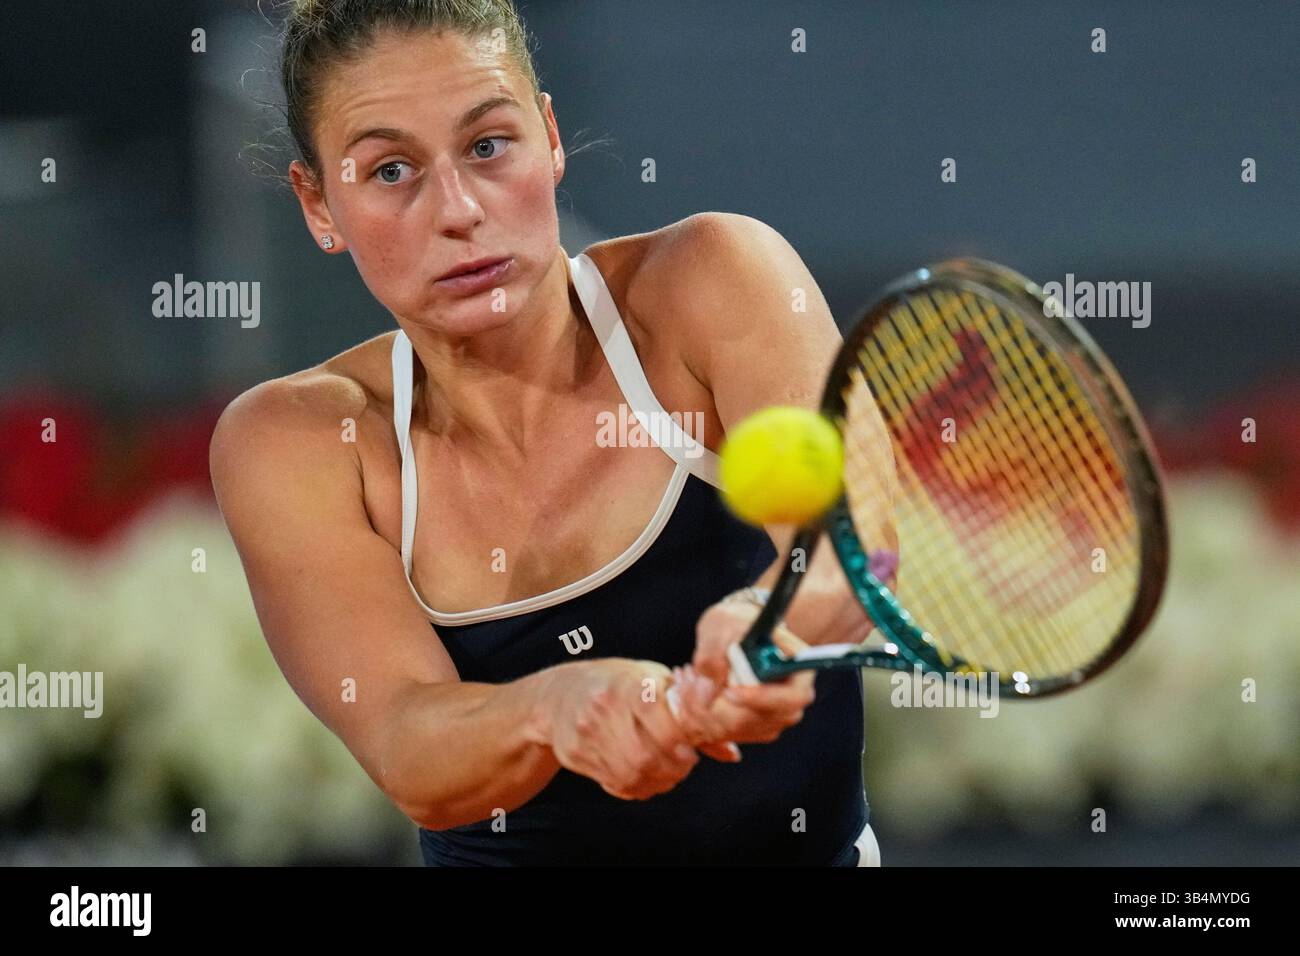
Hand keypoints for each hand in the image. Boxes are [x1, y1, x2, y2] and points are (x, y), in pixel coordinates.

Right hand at [541, 658, 699, 800]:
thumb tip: (731, 753)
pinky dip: (636, 787)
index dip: (684, 746)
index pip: (663, 725)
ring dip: (657, 782)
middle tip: (684, 766)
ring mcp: (585, 733)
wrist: (557, 694)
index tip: (692, 751)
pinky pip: (613, 782)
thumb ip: (689, 714)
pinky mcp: (575, 754)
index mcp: (627, 684)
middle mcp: (603, 708)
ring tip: (667, 774)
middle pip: (646, 756)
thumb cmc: (615, 683)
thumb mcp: (652, 682)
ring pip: (630, 774)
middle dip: (672, 769)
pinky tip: (645, 778)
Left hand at [669, 599, 815, 751]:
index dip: (761, 698)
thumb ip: (716, 653)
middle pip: (761, 720)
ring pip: (736, 729)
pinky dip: (701, 719)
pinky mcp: (752, 730)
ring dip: (703, 711)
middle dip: (719, 708)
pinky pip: (725, 734)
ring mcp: (774, 719)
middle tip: (688, 685)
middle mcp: (792, 701)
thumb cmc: (734, 624)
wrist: (734, 636)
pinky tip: (689, 694)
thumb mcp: (723, 625)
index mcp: (800, 670)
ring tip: (685, 682)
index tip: (728, 691)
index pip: (793, 696)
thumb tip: (712, 690)